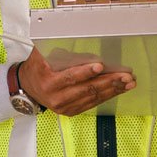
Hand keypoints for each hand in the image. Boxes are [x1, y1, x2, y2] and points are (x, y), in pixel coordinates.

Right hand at [16, 47, 135, 116]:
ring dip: (113, 89)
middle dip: (108, 82)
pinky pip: (93, 103)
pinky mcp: (71, 111)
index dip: (86, 72)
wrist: (27, 87)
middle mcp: (57, 97)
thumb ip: (59, 51)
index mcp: (49, 81)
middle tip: (125, 75)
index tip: (101, 66)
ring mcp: (65, 107)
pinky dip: (108, 95)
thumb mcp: (42, 54)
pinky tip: (119, 89)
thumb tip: (82, 45)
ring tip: (128, 82)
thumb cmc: (37, 67)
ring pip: (93, 98)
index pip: (70, 77)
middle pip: (87, 89)